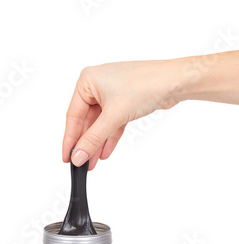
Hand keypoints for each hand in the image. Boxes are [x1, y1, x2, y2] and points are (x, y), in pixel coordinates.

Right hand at [62, 59, 180, 169]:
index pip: (73, 115)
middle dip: (86, 143)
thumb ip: (94, 138)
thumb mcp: (114, 116)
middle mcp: (96, 85)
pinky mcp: (124, 100)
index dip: (70, 139)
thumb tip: (78, 155)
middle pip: (86, 120)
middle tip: (81, 162)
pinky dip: (109, 136)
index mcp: (87, 81)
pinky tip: (105, 151)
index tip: (67, 157)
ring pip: (100, 123)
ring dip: (97, 142)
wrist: (176, 80)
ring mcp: (111, 92)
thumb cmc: (146, 84)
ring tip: (92, 162)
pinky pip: (112, 121)